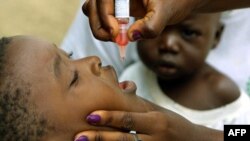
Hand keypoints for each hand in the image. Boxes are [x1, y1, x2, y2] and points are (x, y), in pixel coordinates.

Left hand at [74, 110, 222, 140]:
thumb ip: (138, 102)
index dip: (109, 117)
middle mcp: (155, 137)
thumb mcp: (157, 110)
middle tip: (79, 137)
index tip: (89, 116)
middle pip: (124, 138)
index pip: (129, 118)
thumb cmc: (173, 124)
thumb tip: (120, 87)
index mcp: (156, 121)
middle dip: (100, 138)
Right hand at [82, 0, 203, 40]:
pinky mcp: (117, 6)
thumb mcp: (166, 11)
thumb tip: (131, 36)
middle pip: (93, 4)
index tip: (116, 33)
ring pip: (92, 10)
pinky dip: (106, 27)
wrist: (181, 0)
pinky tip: (120, 34)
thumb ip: (151, 25)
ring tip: (117, 37)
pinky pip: (102, 16)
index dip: (105, 15)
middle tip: (115, 39)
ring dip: (100, 27)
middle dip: (100, 24)